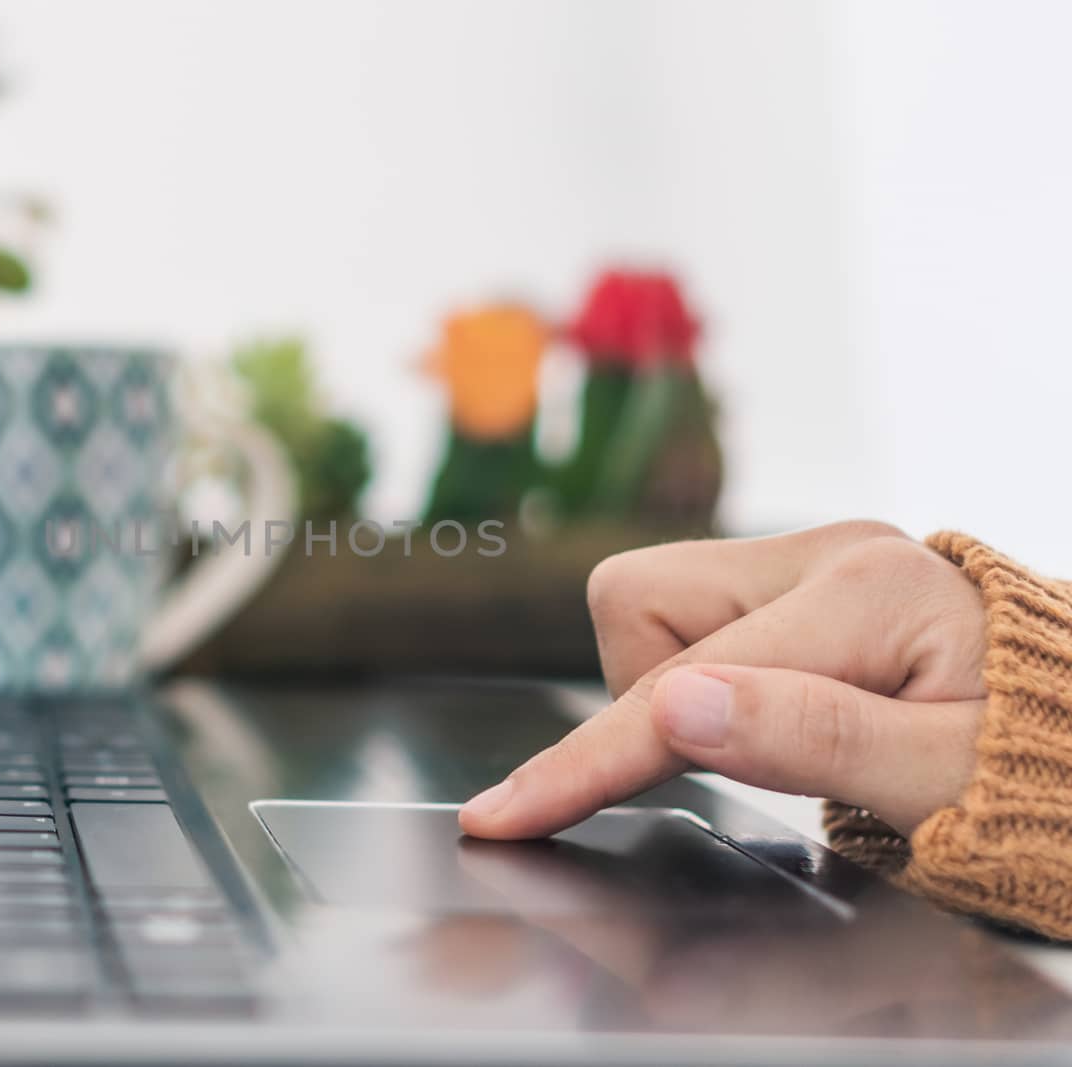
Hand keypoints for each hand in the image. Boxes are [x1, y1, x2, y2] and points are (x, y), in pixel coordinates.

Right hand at [459, 522, 988, 838]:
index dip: (586, 760)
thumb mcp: (947, 781)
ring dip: (677, 688)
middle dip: (648, 697)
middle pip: (638, 603)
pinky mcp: (799, 578)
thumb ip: (814, 737)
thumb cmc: (1044, 770)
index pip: (680, 685)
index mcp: (866, 593)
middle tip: (742, 765)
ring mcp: (811, 556)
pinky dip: (704, 679)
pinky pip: (692, 619)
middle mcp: (827, 551)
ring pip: (653, 607)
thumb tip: (677, 710)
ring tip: (776, 741)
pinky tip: (775, 713)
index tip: (501, 815)